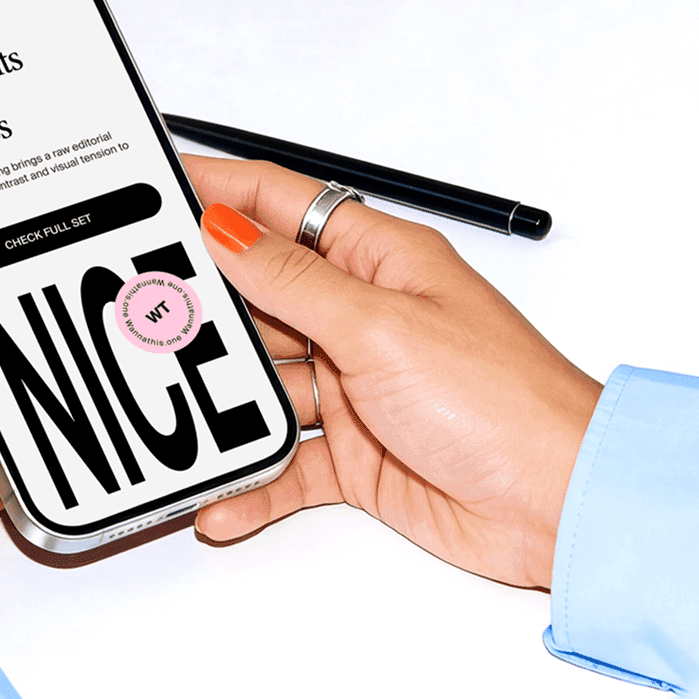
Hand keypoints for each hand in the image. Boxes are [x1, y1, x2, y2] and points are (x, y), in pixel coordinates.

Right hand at [186, 155, 600, 589]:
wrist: (562, 507)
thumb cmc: (508, 403)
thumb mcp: (382, 328)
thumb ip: (293, 282)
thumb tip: (224, 227)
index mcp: (377, 259)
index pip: (277, 204)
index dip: (212, 191)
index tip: (146, 191)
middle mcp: (361, 316)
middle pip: (256, 297)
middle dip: (200, 311)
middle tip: (136, 320)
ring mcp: (355, 387)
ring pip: (262, 385)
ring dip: (223, 406)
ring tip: (174, 418)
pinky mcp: (355, 455)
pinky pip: (282, 463)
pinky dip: (251, 482)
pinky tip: (222, 497)